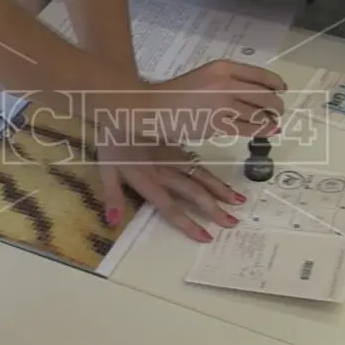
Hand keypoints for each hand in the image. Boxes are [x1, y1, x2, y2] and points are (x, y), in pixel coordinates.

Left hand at [98, 141, 243, 241]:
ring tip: (239, 202)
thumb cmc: (111, 140)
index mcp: (148, 180)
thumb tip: (112, 223)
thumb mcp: (105, 170)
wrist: (122, 107)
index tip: (207, 237)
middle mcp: (166, 171)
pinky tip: (224, 182)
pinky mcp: (178, 146)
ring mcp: (175, 157)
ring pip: (202, 176)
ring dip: (221, 190)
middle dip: (214, 209)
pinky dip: (213, 174)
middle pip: (194, 193)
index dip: (189, 223)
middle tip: (232, 223)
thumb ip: (112, 197)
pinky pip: (199, 162)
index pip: (171, 207)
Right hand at [145, 60, 285, 142]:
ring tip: (273, 122)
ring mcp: (223, 105)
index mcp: (223, 67)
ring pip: (258, 113)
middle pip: (264, 94)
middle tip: (278, 109)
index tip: (282, 88)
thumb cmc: (178, 93)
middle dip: (276, 104)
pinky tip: (267, 131)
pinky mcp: (218, 125)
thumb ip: (228, 81)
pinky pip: (248, 129)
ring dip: (270, 119)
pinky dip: (261, 130)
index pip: (259, 74)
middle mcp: (226, 83)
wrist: (154, 107)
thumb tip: (256, 94)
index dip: (275, 82)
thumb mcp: (205, 77)